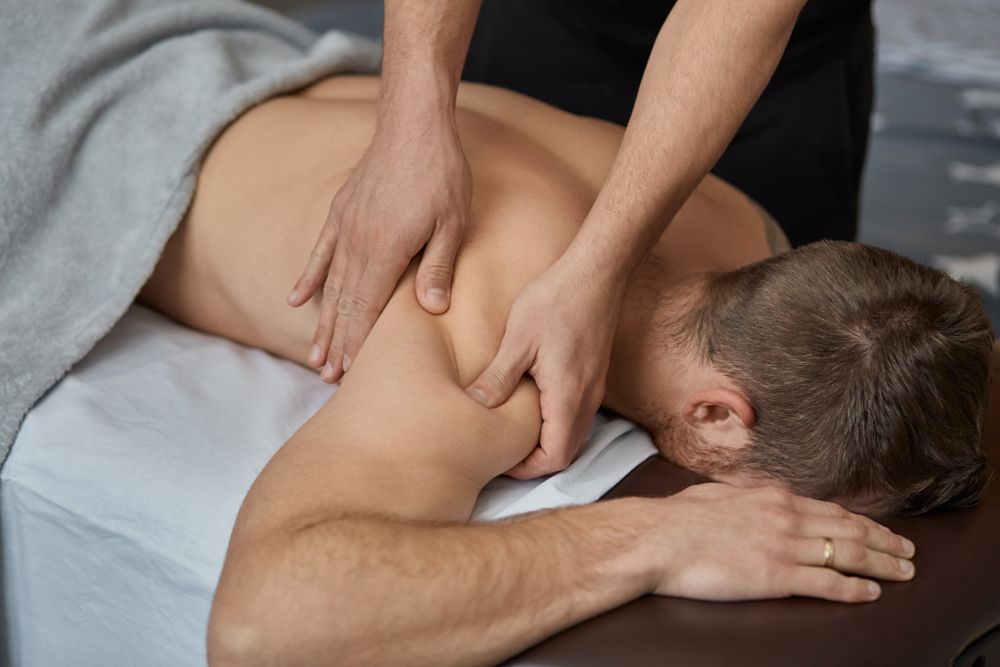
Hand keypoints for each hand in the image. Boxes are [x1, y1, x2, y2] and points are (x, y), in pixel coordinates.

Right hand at [288, 114, 472, 381]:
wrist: (413, 123)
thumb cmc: (441, 173)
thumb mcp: (452, 222)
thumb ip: (438, 267)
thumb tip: (432, 310)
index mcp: (384, 252)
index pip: (365, 310)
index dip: (356, 345)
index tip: (349, 374)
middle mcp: (356, 245)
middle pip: (343, 305)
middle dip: (336, 345)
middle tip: (326, 379)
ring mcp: (344, 228)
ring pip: (329, 286)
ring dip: (322, 323)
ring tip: (313, 356)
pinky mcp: (340, 212)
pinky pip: (319, 253)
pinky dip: (307, 279)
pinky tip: (295, 300)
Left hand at [465, 258, 625, 478]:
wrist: (596, 272)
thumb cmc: (558, 300)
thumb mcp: (519, 338)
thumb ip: (498, 377)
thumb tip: (475, 405)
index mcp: (567, 396)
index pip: (555, 457)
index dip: (528, 469)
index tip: (502, 459)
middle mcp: (587, 399)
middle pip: (567, 453)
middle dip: (536, 461)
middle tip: (504, 451)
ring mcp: (594, 388)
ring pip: (574, 435)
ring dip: (547, 442)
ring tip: (514, 431)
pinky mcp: (594, 375)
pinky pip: (577, 415)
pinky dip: (556, 423)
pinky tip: (532, 405)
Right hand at [645, 484, 915, 602]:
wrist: (658, 538)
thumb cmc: (677, 518)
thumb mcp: (715, 493)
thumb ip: (742, 494)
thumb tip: (749, 493)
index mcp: (772, 498)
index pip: (829, 510)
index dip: (861, 521)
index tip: (878, 530)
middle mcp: (785, 518)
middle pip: (848, 530)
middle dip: (884, 541)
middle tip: (907, 552)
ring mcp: (783, 546)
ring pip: (847, 554)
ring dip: (881, 564)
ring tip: (903, 572)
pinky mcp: (775, 576)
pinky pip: (826, 583)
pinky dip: (854, 588)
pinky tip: (871, 593)